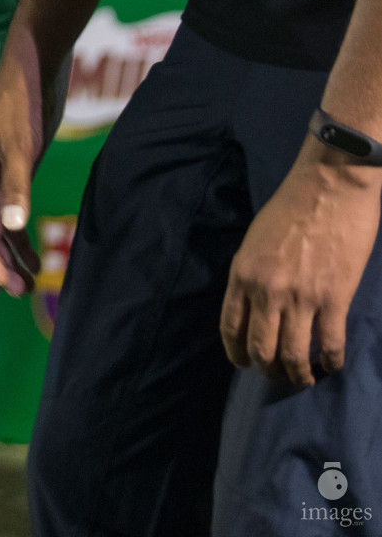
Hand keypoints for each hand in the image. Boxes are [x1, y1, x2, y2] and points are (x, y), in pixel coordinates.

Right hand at [0, 33, 52, 294]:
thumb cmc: (20, 108)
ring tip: (29, 283)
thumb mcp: (20, 148)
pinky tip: (36, 256)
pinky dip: (20, 236)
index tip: (2, 281)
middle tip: (20, 289)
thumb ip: (17, 188)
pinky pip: (9, 214)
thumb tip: (12, 227)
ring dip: (10, 254)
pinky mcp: (9, 176)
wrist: (31, 74)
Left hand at [220, 137, 380, 385]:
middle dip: (267, 368)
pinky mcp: (335, 298)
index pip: (231, 327)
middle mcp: (266, 291)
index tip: (244, 364)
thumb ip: (253, 275)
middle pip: (261, 347)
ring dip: (298, 374)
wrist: (331, 187)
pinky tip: (331, 367)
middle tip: (276, 376)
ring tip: (303, 379)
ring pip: (294, 354)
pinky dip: (330, 362)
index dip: (236, 352)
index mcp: (242, 275)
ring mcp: (301, 297)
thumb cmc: (291, 207)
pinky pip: (330, 343)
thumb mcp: (255, 241)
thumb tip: (256, 306)